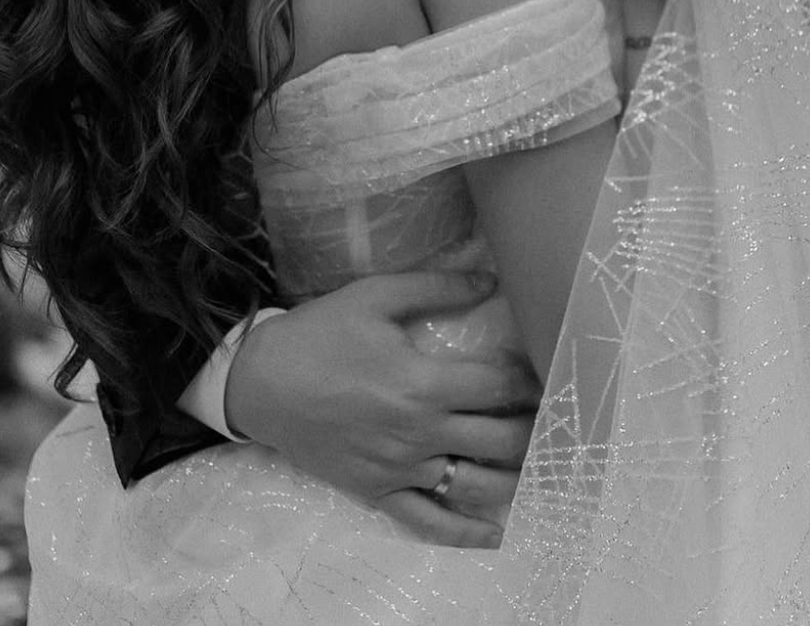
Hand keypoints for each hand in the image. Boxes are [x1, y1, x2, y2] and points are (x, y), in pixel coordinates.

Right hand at [224, 271, 539, 547]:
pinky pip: (430, 523)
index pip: (499, 386)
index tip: (543, 370)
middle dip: (533, 427)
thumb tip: (488, 278)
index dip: (529, 378)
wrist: (260, 383)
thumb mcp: (375, 296)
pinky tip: (497, 531)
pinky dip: (468, 532)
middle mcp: (420, 433)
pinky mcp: (379, 493)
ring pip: (476, 485)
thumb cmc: (319, 334)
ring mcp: (401, 470)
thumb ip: (435, 287)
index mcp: (423, 383)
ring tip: (536, 462)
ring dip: (515, 476)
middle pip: (500, 440)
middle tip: (549, 415)